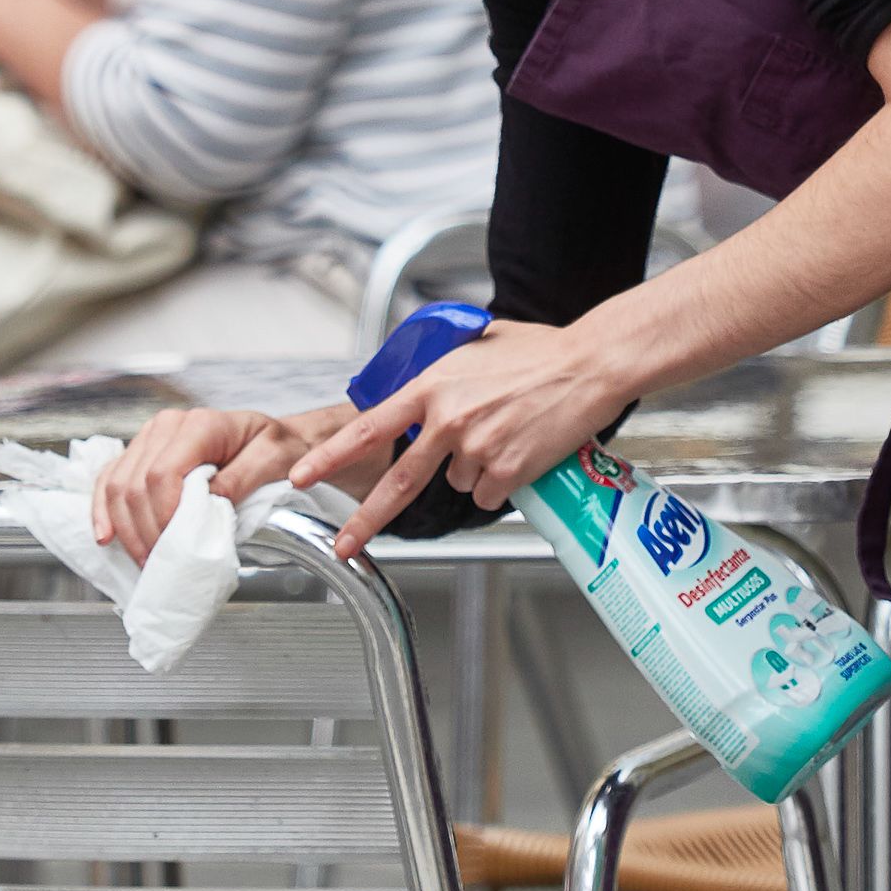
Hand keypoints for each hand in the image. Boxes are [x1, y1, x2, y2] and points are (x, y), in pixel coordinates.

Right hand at [88, 401, 354, 559]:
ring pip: (118, 485)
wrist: (273, 439)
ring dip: (127, 529)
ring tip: (145, 561)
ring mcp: (149, 438)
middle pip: (137, 484)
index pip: (164, 473)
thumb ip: (241, 479)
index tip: (178, 547)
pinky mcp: (140, 454)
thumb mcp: (274, 460)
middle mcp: (167, 426)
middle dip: (146, 531)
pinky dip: (104, 510)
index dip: (165, 515)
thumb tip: (208, 503)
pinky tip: (106, 536)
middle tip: (163, 565)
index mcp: (200, 424)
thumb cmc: (277, 447)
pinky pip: (109, 480)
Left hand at [290, 319, 627, 557]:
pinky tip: (520, 452)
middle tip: (342, 543)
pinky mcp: (508, 470)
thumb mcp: (474, 347)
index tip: (302, 475)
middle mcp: (448, 420)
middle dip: (365, 519)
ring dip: (472, 469)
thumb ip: (441, 373)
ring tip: (504, 433)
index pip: (368, 428)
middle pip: (398, 481)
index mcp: (431, 387)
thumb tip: (423, 389)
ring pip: (457, 482)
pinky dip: (501, 482)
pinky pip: (489, 494)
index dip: (329, 456)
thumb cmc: (539, 351)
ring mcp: (478, 449)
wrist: (588, 366)